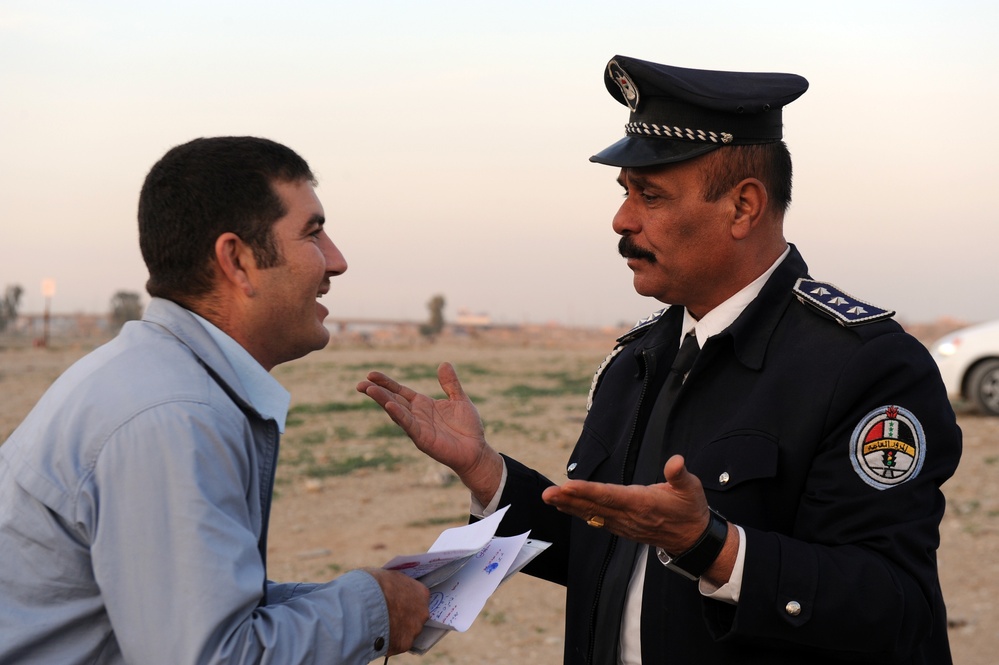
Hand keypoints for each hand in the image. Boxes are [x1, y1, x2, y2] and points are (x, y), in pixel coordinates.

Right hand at [357, 363, 503, 503]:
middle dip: (376, 392)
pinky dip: (399, 415)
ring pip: (396, 411)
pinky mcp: (422, 438)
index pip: (400, 391)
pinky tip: (390, 406)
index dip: (386, 383)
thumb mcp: (460, 400)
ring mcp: (417, 427)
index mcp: (423, 404)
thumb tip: (444, 363)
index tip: (370, 374)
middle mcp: (416, 414)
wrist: (476, 450)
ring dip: (383, 401)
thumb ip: (451, 384)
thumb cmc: (467, 428)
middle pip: (392, 400)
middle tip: (360, 384)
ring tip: (369, 390)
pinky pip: (409, 425)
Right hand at [364, 568, 429, 655]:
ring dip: (397, 630)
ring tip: (379, 628)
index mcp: (421, 592)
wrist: (362, 607)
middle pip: (415, 616)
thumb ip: (394, 586)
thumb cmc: (373, 586)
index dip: (406, 599)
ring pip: (407, 632)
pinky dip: (389, 643)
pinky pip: (397, 644)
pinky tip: (376, 637)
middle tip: (387, 615)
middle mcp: (422, 612)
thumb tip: (390, 588)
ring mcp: (415, 630)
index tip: (396, 601)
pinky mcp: (404, 645)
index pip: (419, 597)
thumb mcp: (386, 576)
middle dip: (403, 616)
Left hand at [541, 455, 710, 554]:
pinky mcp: (621, 527)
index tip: (568, 486)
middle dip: (569, 499)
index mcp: (642, 503)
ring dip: (569, 506)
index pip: (610, 496)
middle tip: (547, 494)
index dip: (588, 491)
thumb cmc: (690, 509)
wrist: (692, 539)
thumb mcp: (691, 489)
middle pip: (594, 506)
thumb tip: (676, 461)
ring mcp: (623, 524)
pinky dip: (579, 512)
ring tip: (549, 497)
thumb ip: (679, 475)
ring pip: (592, 514)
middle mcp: (629, 515)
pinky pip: (596, 519)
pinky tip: (565, 506)